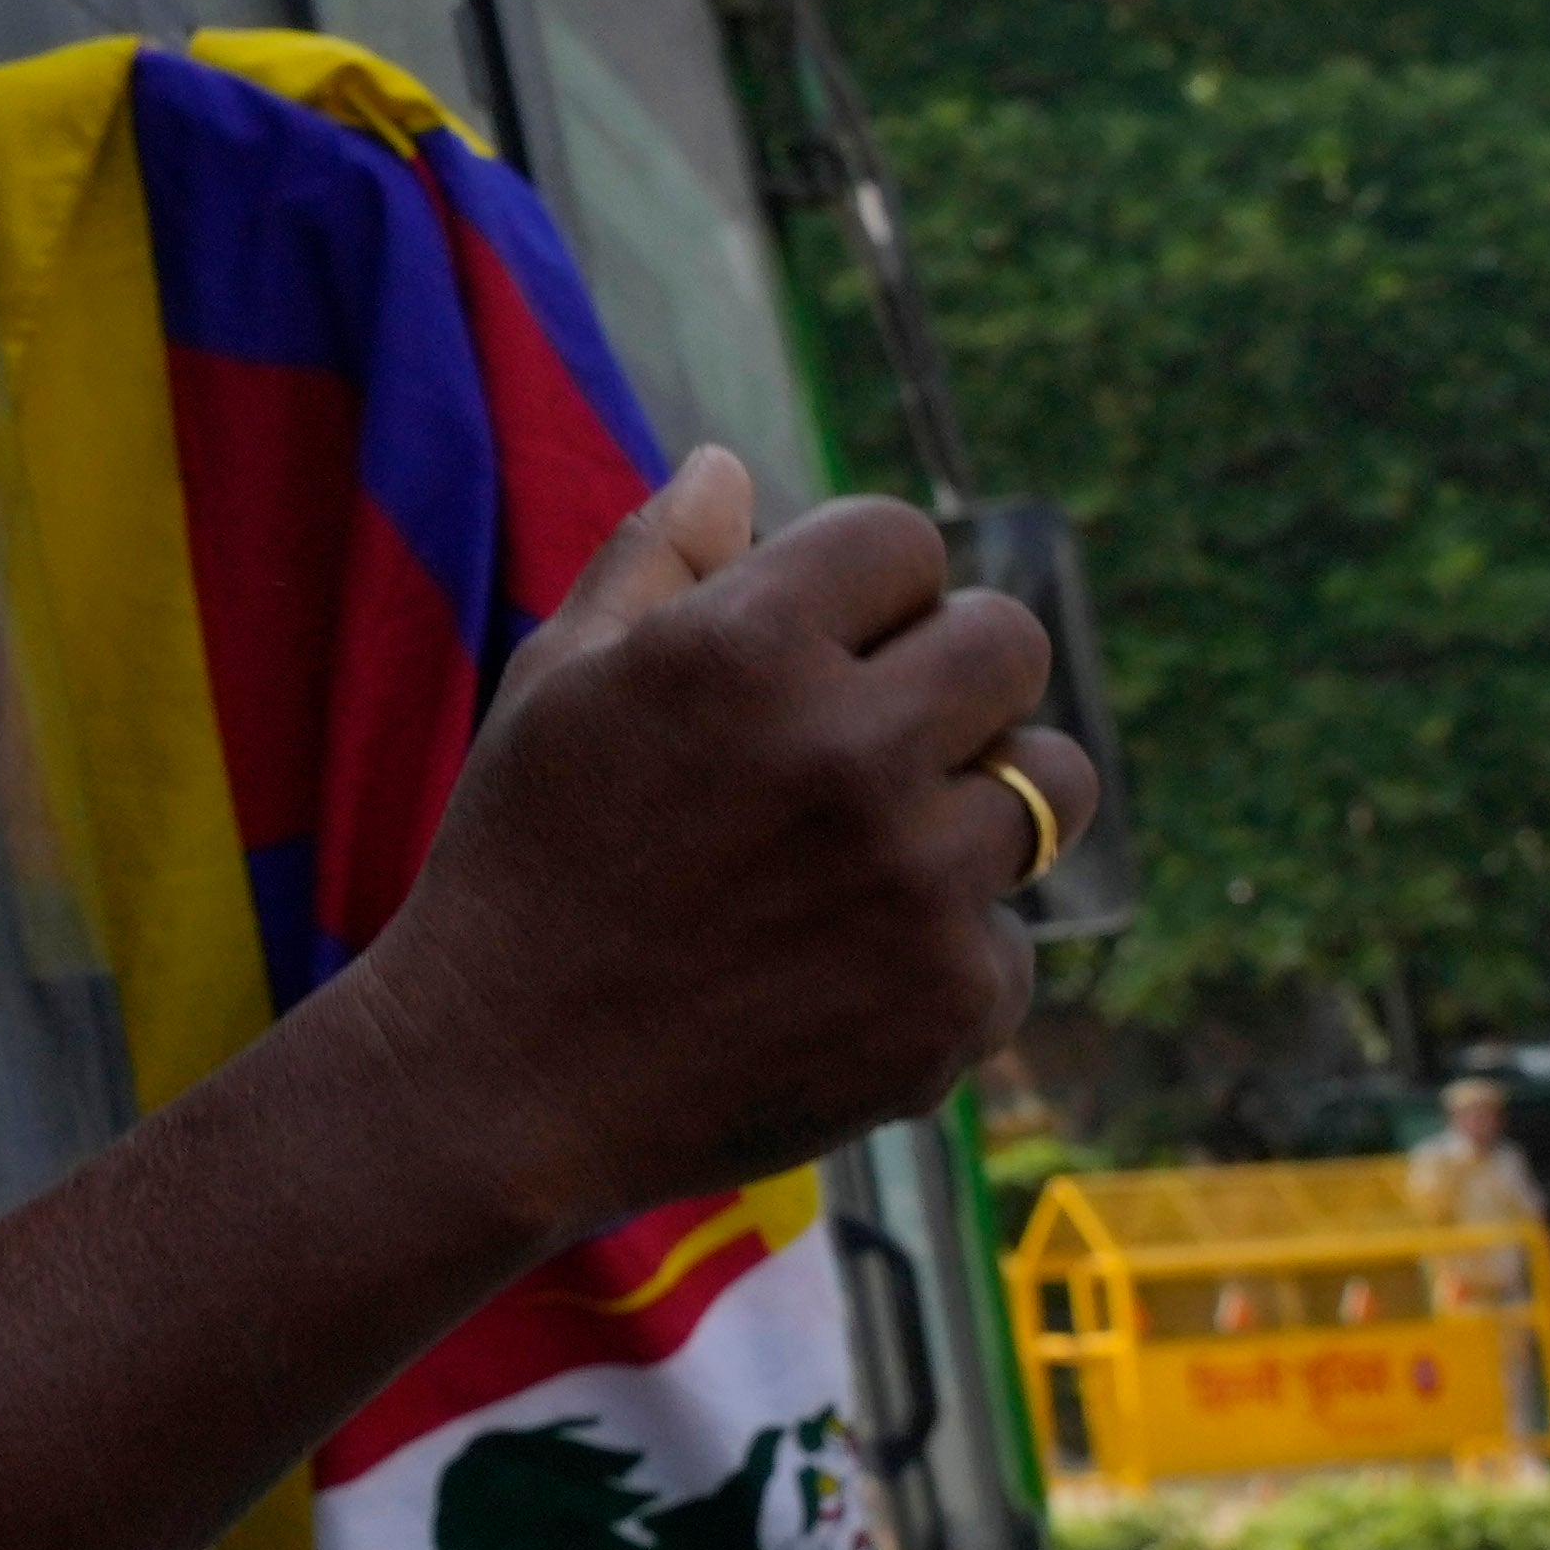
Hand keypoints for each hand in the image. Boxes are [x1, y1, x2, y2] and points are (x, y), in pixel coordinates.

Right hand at [346, 450, 1057, 1227]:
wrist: (499, 1085)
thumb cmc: (522, 864)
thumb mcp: (555, 685)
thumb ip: (651, 561)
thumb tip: (729, 465)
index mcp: (742, 646)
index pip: (903, 541)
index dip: (865, 589)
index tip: (825, 645)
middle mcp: (847, 752)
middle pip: (1010, 644)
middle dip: (951, 675)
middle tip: (875, 740)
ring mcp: (914, 885)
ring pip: (1050, 788)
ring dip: (978, 805)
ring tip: (879, 855)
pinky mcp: (952, 1003)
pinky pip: (1014, 938)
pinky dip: (943, 955)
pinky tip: (837, 978)